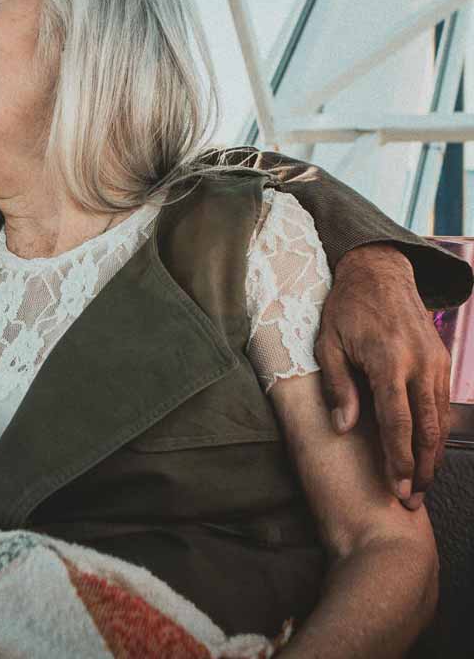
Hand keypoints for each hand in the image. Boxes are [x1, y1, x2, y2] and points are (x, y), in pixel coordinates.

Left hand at [315, 243, 449, 509]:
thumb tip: (344, 427)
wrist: (379, 273)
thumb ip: (339, 385)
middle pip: (427, 428)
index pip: (397, 421)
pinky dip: (438, 431)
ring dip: (433, 455)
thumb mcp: (328, 343)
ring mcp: (436, 362)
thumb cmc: (346, 308)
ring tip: (420, 484)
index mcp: (388, 360)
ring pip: (441, 419)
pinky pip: (443, 404)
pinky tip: (428, 451)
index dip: (398, 458)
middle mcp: (419, 364)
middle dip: (421, 468)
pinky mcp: (442, 360)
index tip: (397, 486)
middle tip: (412, 499)